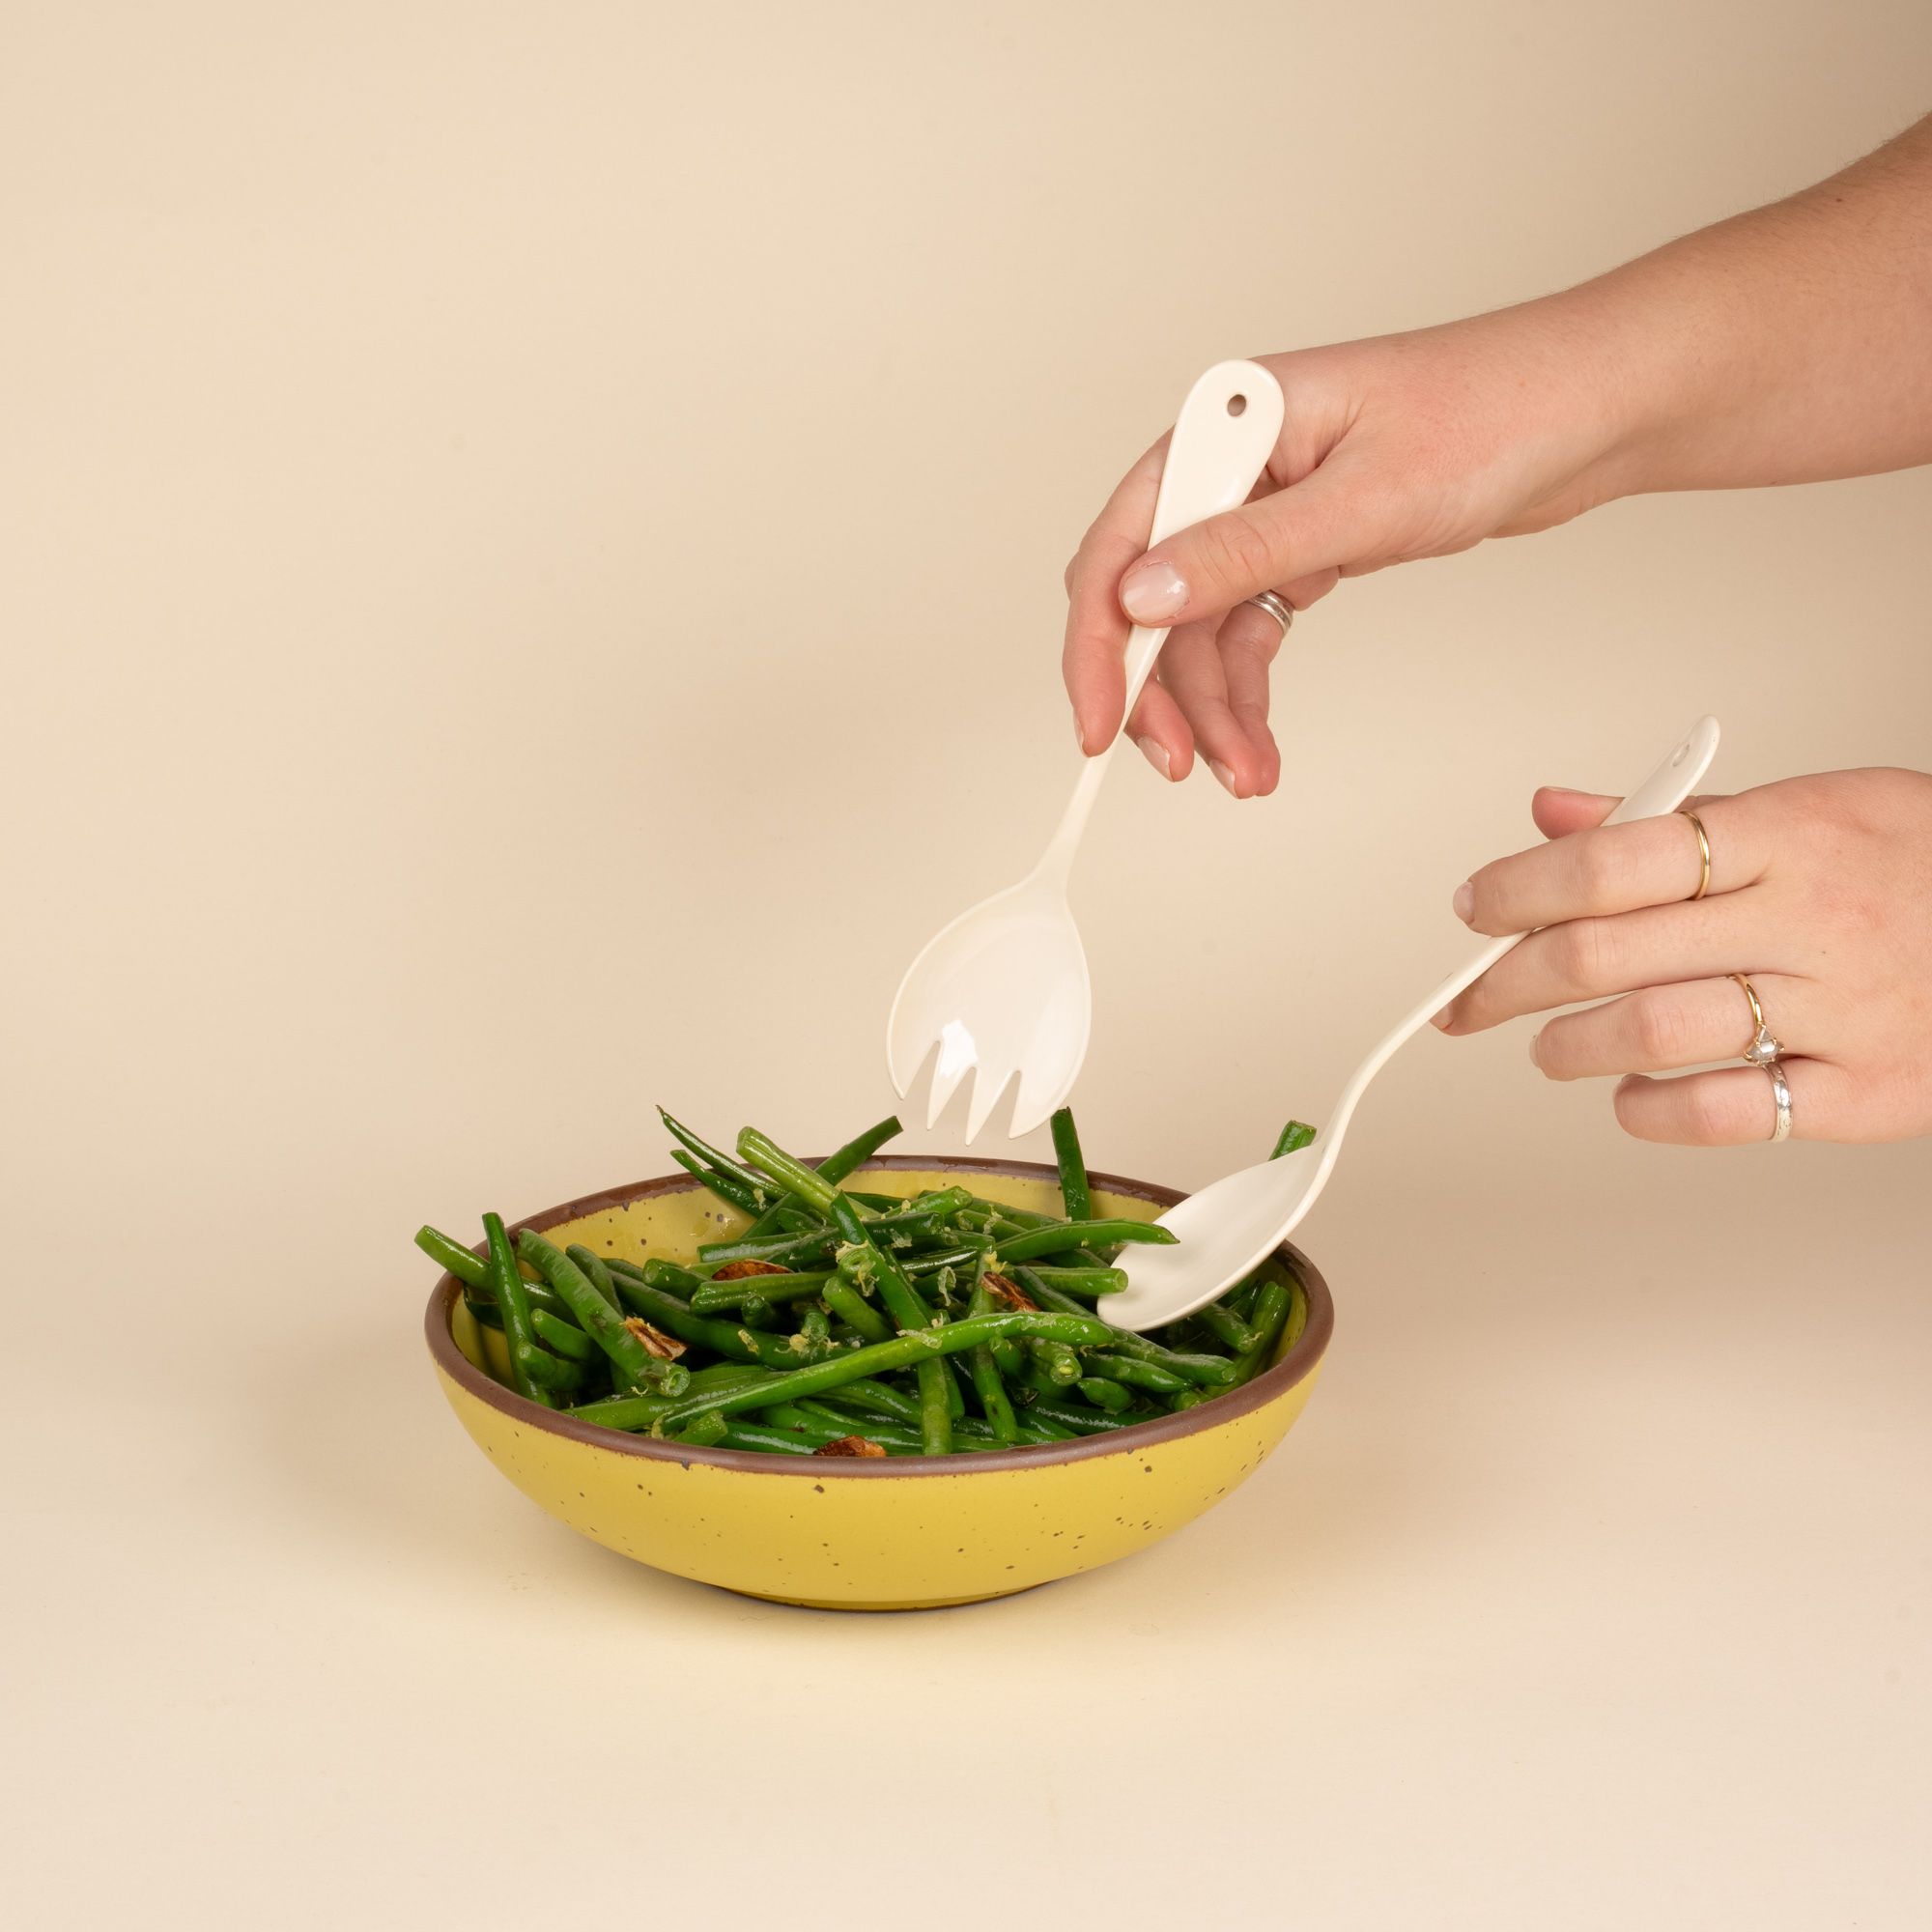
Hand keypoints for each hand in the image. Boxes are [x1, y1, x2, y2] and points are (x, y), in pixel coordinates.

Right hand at [1061, 303, 1638, 794]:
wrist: (1590, 409)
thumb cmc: (1497, 414)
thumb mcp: (1365, 497)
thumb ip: (1244, 551)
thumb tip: (1142, 597)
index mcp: (1229, 423)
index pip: (1121, 542)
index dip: (1099, 642)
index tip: (1101, 722)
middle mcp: (1235, 462)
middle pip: (1152, 597)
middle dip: (1161, 691)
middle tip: (1183, 764)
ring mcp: (1268, 504)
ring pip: (1202, 629)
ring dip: (1214, 707)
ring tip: (1246, 771)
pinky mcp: (1307, 542)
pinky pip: (1249, 630)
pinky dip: (1248, 690)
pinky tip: (1259, 739)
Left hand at [1431, 767, 1931, 1144]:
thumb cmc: (1917, 866)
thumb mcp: (1810, 807)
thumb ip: (1676, 817)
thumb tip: (1552, 812)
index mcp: (1789, 833)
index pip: (1615, 858)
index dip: (1520, 886)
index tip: (1474, 911)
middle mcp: (1809, 917)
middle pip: (1609, 948)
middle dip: (1510, 979)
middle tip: (1470, 1000)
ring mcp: (1843, 1007)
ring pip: (1655, 1030)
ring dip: (1570, 1044)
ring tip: (1550, 1046)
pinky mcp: (1868, 1091)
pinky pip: (1729, 1112)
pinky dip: (1653, 1110)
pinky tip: (1632, 1095)